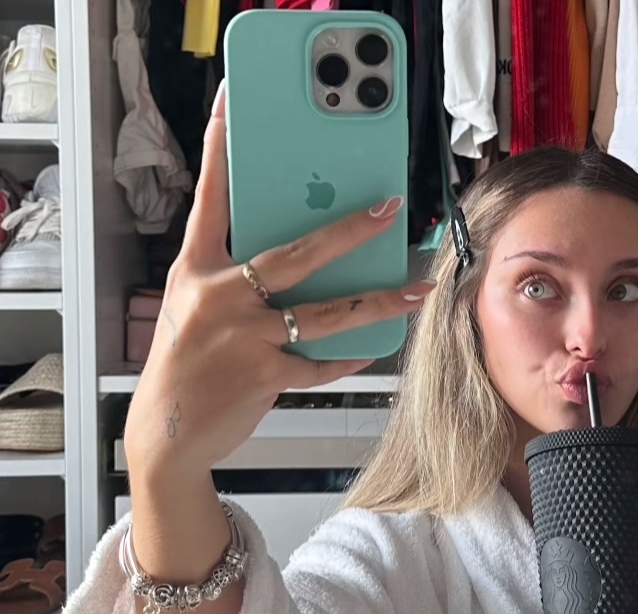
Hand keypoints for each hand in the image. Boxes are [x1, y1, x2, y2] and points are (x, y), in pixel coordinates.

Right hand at [124, 83, 432, 484]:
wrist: (168, 430)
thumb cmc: (187, 365)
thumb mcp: (197, 308)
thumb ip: (238, 281)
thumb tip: (303, 263)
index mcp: (197, 270)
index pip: (211, 199)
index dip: (219, 150)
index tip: (231, 104)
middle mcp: (218, 296)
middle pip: (297, 253)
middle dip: (350, 230)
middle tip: (388, 209)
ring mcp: (243, 336)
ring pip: (326, 311)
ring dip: (377, 300)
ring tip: (415, 290)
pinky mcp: (264, 375)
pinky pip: (320, 362)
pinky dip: (347, 357)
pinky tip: (371, 350)